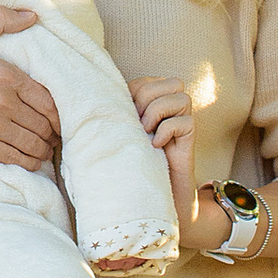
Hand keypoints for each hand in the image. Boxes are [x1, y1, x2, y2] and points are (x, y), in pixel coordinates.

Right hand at [0, 5, 62, 174]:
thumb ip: (1, 19)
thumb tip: (32, 14)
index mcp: (6, 75)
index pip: (48, 100)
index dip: (59, 112)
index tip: (59, 117)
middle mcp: (2, 102)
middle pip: (43, 124)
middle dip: (52, 132)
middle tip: (55, 135)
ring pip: (32, 144)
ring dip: (43, 149)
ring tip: (45, 148)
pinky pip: (13, 158)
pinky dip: (27, 162)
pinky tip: (30, 160)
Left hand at [129, 75, 197, 237]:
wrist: (152, 196)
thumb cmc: (130, 163)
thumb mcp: (118, 134)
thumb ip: (113, 113)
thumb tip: (86, 98)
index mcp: (151, 103)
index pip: (146, 80)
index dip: (134, 92)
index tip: (124, 115)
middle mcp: (170, 109)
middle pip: (167, 82)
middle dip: (147, 99)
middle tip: (137, 124)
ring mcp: (182, 122)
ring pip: (180, 95)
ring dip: (158, 112)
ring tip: (146, 132)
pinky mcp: (190, 138)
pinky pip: (185, 121)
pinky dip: (167, 130)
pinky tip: (156, 146)